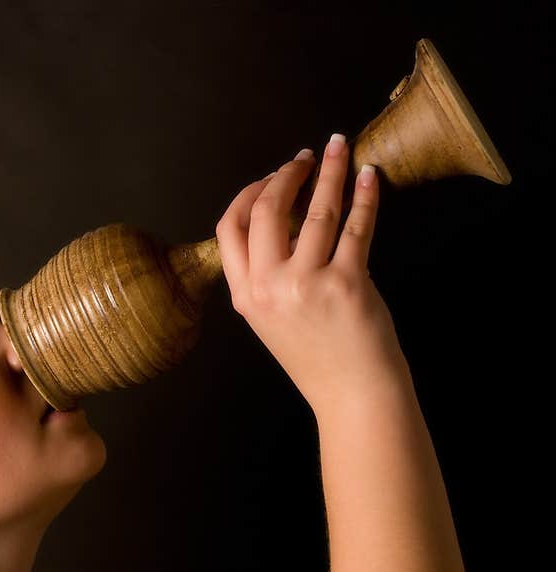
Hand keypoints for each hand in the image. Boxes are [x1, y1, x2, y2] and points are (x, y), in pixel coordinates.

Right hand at [216, 135, 410, 414]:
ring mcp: (307, 285)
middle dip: (286, 175)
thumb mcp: (270, 319)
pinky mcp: (348, 283)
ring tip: (339, 150)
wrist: (352, 394)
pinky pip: (356, 226)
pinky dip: (364, 196)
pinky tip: (368, 177)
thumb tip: (282, 217)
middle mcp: (269, 287)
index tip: (270, 176)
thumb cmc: (317, 356)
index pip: (229, 227)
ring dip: (329, 172)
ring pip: (315, 210)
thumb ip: (264, 275)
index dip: (249, 192)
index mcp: (245, 295)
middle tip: (305, 158)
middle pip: (266, 210)